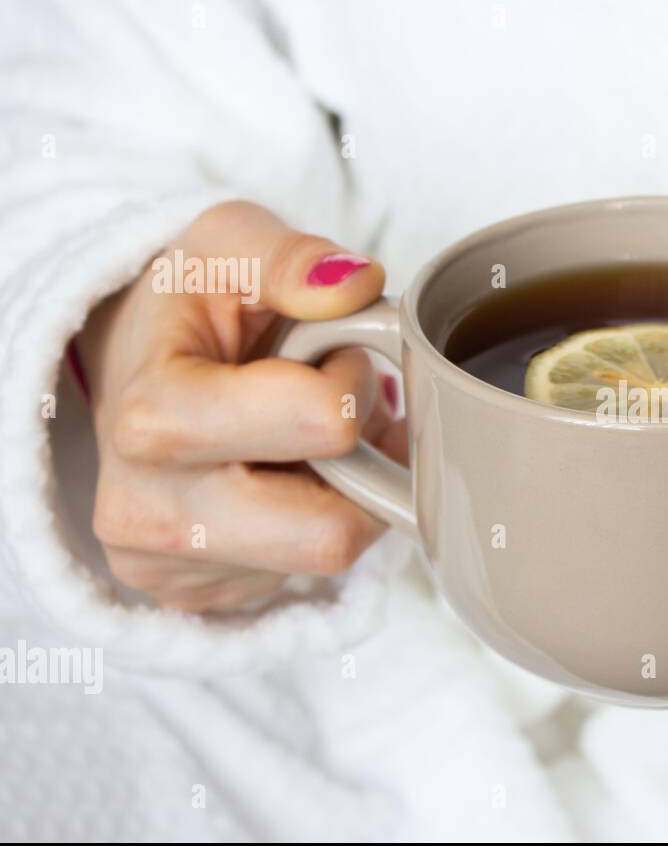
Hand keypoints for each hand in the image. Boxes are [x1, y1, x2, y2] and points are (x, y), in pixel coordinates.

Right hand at [78, 201, 405, 610]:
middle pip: (332, 532)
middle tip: (329, 413)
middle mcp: (148, 514)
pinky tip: (281, 480)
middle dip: (358, 465)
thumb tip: (355, 286)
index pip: (321, 428)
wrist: (131, 366)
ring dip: (347, 496)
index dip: (350, 386)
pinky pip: (309, 578)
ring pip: (333, 557)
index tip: (330, 357)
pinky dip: (317, 523)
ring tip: (303, 444)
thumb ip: (289, 257)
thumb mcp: (229, 246)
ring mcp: (170, 569)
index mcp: (154, 418)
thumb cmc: (188, 305)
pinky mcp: (201, 599)